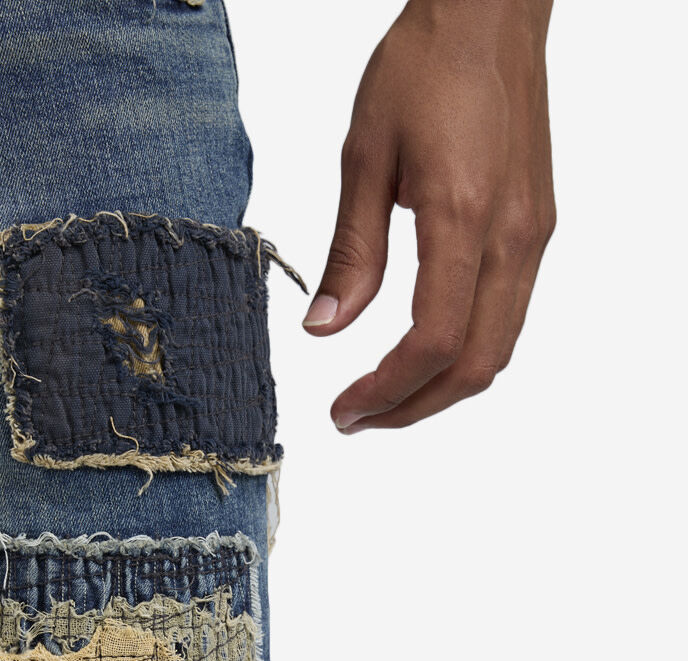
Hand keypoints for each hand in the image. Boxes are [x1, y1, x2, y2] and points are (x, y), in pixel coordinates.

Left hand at [304, 0, 555, 431]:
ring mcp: (533, 235)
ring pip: (498, 349)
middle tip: (358, 419)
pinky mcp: (536, 229)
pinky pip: (508, 316)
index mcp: (465, 215)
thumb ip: (351, 253)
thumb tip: (324, 329)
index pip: (434, 340)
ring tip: (385, 396)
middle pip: (476, 365)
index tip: (345, 411)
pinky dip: (465, 353)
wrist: (489, 13)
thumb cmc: (425, 65)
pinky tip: (423, 352)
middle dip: (414, 407)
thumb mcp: (364, 156)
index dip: (387, 390)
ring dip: (441, 387)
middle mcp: (514, 235)